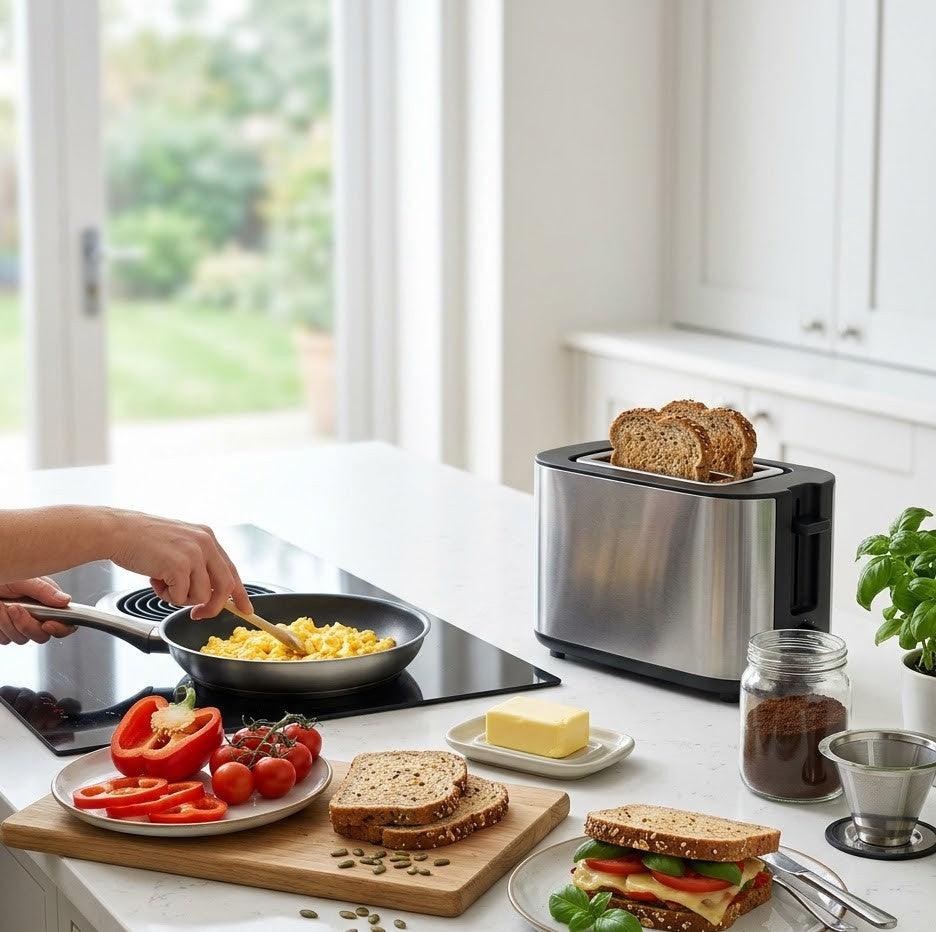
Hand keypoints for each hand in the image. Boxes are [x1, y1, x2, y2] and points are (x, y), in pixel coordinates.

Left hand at [0, 577, 74, 644]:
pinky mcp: (7, 631)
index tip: (48, 624)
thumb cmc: (6, 576)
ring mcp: (22, 625)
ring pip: (22, 639)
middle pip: (42, 636)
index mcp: (50, 602)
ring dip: (9, 623)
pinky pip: (6, 639)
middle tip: (15, 608)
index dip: (61, 628)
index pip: (66, 623)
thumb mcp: (26, 580)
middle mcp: (38, 616)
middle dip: (27, 625)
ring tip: (2, 605)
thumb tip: (66, 601)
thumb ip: (45, 591)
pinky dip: (0, 627)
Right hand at [107, 512, 252, 618]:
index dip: (240, 593)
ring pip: (200, 595)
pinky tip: (154, 579)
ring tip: (162, 581)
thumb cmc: (142, 540)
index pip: (231, 570)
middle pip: (224, 587)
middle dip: (213, 607)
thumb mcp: (180, 544)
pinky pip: (180, 597)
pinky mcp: (180, 566)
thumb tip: (209, 591)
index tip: (246, 609)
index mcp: (207, 537)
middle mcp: (205, 543)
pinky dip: (166, 595)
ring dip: (179, 597)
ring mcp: (194, 554)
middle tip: (198, 615)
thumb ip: (197, 562)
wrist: (118, 531)